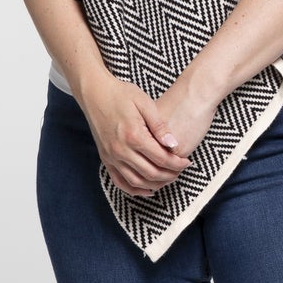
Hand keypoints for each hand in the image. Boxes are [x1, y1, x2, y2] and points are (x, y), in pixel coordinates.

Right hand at [81, 77, 192, 197]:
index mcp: (134, 135)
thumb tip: (174, 144)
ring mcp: (111, 157)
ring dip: (155, 184)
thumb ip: (160, 126)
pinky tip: (148, 189)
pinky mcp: (105, 159)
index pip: (161, 158)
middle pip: (151, 174)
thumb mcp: (145, 103)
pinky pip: (120, 182)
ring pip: (137, 182)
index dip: (177, 163)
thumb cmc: (121, 94)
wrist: (95, 93)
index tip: (187, 162)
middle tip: (180, 170)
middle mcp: (121, 150)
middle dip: (170, 175)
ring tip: (168, 178)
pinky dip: (135, 190)